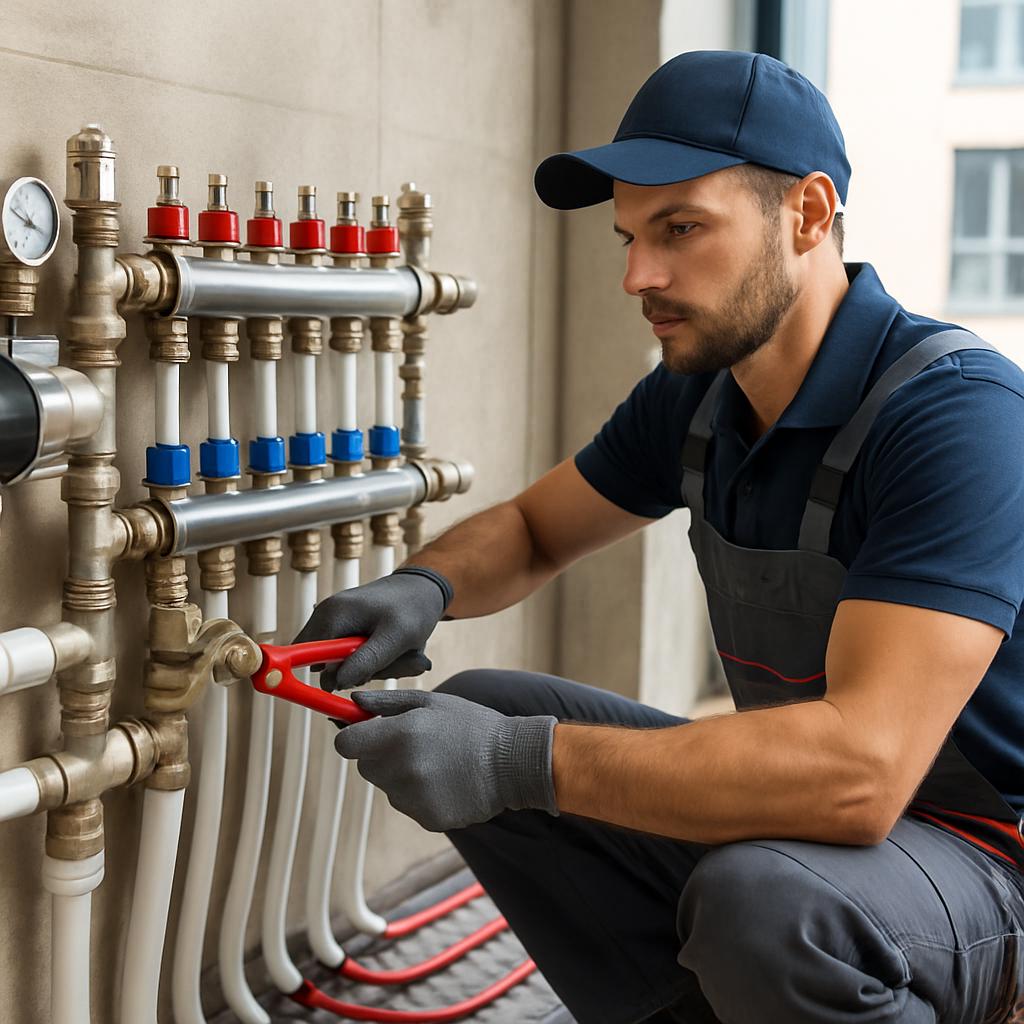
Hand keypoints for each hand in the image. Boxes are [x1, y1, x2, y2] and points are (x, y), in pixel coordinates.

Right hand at [293, 568, 450, 689]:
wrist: (422, 588)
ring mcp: (329, 620)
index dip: (335, 676)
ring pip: (333, 663)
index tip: (367, 673)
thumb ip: (366, 661)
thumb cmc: (413, 610)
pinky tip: (381, 651)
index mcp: (332, 615)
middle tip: (383, 662)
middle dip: (352, 672)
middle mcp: (323, 615)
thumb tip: (333, 684)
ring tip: (387, 654)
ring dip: (361, 668)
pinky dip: (363, 660)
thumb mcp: (397, 638)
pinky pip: (341, 656)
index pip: (308, 660)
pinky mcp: (338, 626)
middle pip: (320, 664)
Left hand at [335, 688, 558, 831]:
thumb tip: (352, 704)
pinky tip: (446, 782)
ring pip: (386, 787)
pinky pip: (407, 805)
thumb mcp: (430, 702)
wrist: (513, 762)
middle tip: (412, 744)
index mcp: (400, 735)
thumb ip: (386, 703)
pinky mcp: (426, 819)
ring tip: (437, 762)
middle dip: (379, 755)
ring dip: (400, 776)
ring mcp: (414, 798)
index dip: (353, 738)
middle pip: (364, 767)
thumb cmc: (471, 724)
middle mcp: (402, 769)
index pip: (346, 745)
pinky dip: (419, 796)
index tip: (365, 735)